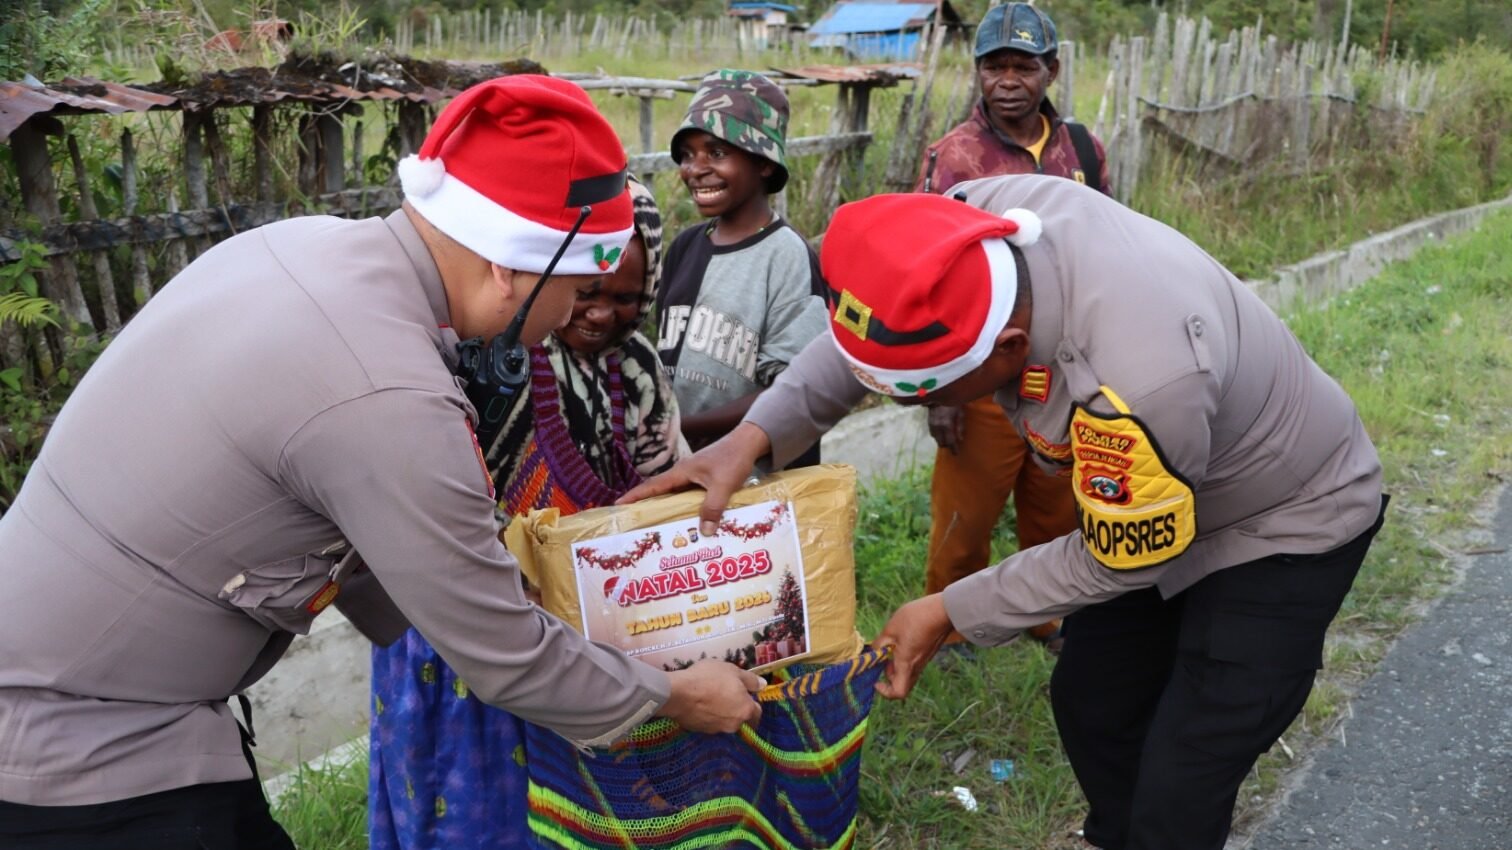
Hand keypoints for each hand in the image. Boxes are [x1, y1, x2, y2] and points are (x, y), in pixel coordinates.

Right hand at [616, 422, 771, 536]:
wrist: (748, 442)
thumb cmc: (732, 459)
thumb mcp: (723, 485)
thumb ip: (713, 508)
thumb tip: (703, 531)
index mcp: (681, 472)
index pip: (652, 486)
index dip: (635, 496)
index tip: (618, 505)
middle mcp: (683, 473)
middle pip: (660, 492)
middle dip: (647, 506)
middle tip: (635, 524)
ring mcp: (693, 475)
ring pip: (675, 494)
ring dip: (667, 508)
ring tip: (659, 527)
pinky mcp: (704, 477)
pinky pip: (688, 495)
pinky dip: (684, 506)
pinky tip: (690, 519)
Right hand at [659, 660, 762, 732]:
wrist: (678, 693)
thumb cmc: (709, 678)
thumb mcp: (732, 670)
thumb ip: (750, 680)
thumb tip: (763, 686)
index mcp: (746, 710)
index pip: (757, 713)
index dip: (752, 702)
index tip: (744, 694)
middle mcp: (734, 724)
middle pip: (740, 718)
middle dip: (736, 709)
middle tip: (726, 695)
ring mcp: (717, 730)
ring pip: (724, 722)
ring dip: (721, 713)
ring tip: (710, 698)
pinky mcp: (701, 731)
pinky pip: (709, 723)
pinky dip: (708, 716)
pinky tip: (699, 704)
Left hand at [873, 594, 955, 699]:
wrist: (943, 610)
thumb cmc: (916, 619)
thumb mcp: (890, 629)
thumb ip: (879, 644)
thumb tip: (872, 652)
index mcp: (906, 664)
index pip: (898, 692)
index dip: (885, 692)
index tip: (877, 680)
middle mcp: (916, 666)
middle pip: (902, 684)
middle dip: (889, 677)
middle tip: (882, 660)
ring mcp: (924, 660)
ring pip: (907, 673)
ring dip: (896, 666)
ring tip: (890, 646)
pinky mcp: (928, 652)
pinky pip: (913, 663)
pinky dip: (904, 658)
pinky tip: (900, 640)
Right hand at [927, 405, 965, 453]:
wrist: (939, 393)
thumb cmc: (953, 402)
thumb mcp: (960, 413)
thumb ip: (960, 427)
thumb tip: (960, 439)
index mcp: (947, 424)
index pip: (950, 441)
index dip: (953, 448)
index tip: (956, 453)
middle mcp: (938, 426)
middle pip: (941, 442)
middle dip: (947, 445)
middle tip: (952, 446)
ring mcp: (932, 424)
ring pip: (936, 438)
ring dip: (941, 441)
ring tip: (947, 441)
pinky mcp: (929, 421)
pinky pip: (932, 433)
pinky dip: (937, 435)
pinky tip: (941, 434)